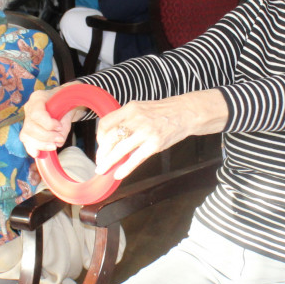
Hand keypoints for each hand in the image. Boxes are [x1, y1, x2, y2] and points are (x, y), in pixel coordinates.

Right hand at [20, 84, 83, 157]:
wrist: (64, 103)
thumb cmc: (66, 105)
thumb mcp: (68, 112)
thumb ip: (64, 127)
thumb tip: (58, 142)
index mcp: (38, 98)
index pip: (36, 114)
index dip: (48, 125)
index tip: (59, 127)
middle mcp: (29, 107)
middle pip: (30, 127)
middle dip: (46, 137)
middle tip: (59, 139)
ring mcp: (26, 118)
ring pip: (26, 135)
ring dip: (41, 144)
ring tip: (54, 146)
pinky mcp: (27, 128)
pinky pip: (25, 140)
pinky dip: (32, 148)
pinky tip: (38, 153)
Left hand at [94, 90, 228, 179]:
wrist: (186, 113)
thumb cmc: (162, 112)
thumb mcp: (141, 109)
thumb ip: (127, 120)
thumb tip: (113, 137)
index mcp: (130, 109)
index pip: (106, 123)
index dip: (100, 136)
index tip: (100, 144)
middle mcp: (136, 119)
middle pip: (111, 138)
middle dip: (102, 153)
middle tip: (99, 162)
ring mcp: (146, 132)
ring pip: (120, 149)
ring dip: (109, 162)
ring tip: (103, 170)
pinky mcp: (155, 144)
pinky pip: (136, 159)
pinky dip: (125, 168)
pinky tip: (118, 174)